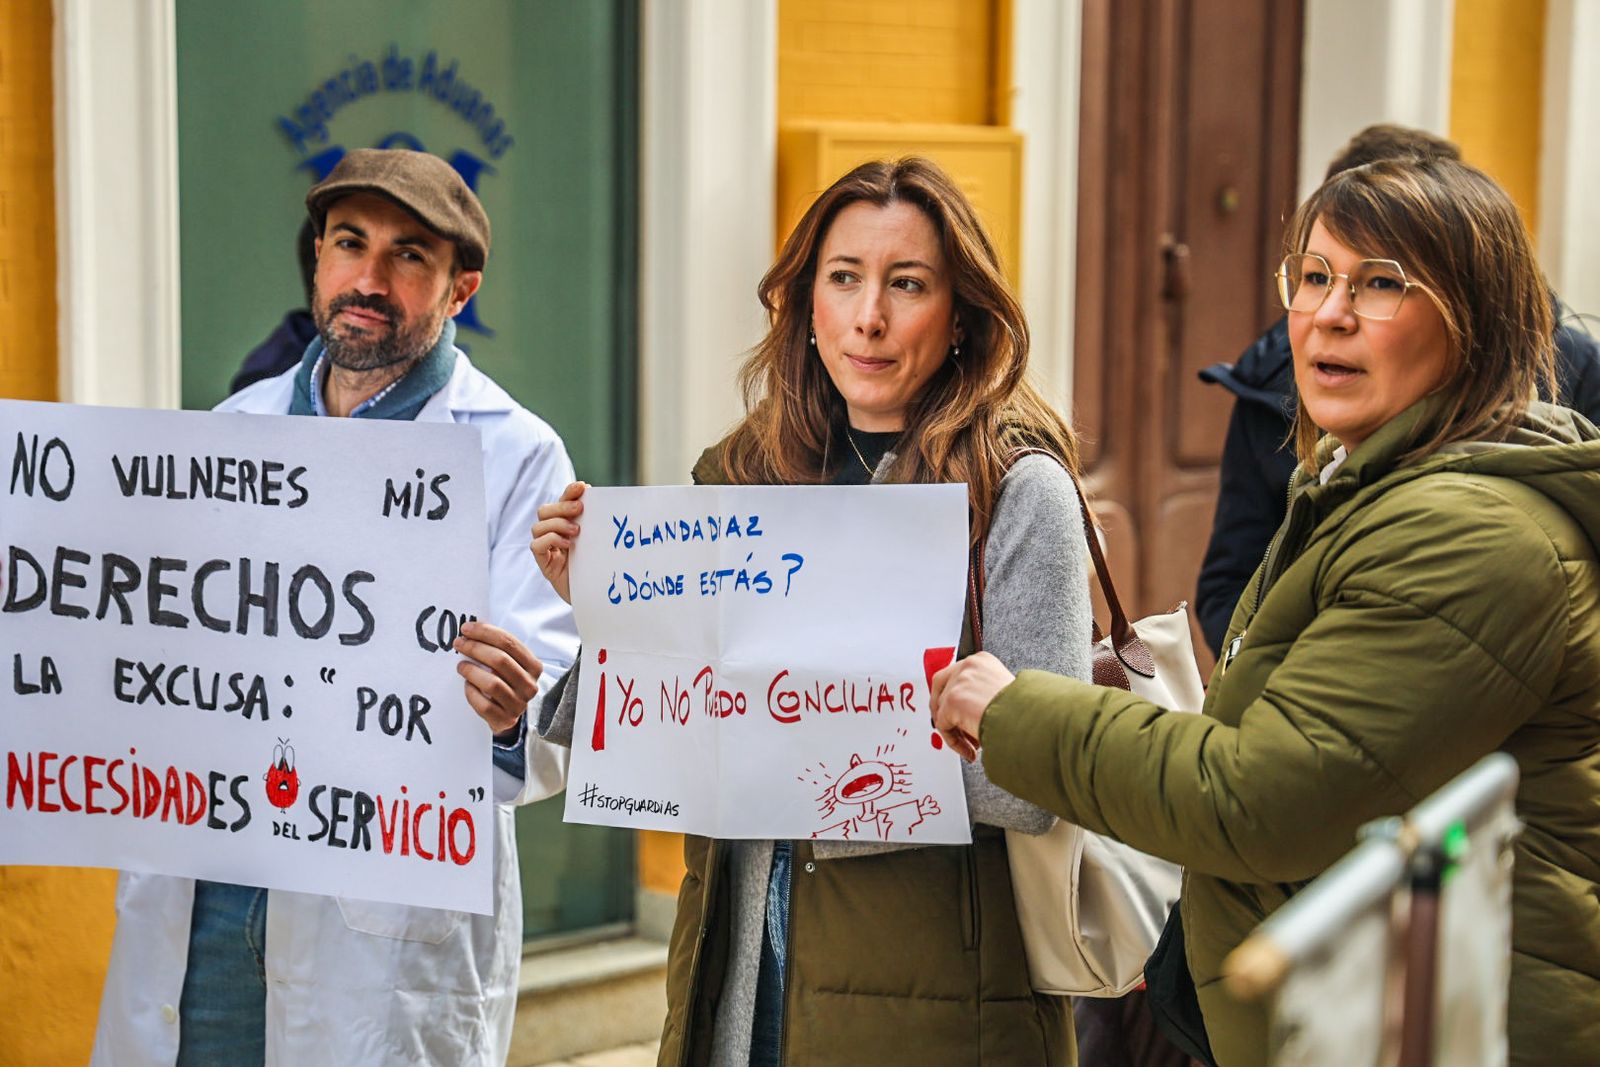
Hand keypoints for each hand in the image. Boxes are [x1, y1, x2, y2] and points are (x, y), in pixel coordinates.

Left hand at [453, 620, 542, 735]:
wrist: (509, 715)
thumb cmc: (506, 682)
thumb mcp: (510, 664)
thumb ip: (498, 649)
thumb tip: (472, 629)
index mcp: (533, 666)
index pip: (509, 643)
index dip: (485, 633)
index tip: (466, 629)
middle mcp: (529, 685)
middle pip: (500, 660)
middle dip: (475, 648)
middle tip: (459, 644)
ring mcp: (518, 704)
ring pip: (492, 684)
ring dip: (472, 671)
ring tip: (461, 666)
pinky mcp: (505, 720)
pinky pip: (484, 705)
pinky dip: (472, 693)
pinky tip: (467, 685)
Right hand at [531, 481, 587, 603]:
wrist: (597, 596)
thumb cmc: (599, 567)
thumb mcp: (599, 541)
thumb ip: (596, 523)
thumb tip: (602, 500)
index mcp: (567, 524)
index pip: (562, 501)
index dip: (569, 492)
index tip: (583, 487)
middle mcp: (553, 534)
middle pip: (545, 510)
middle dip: (562, 506)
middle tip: (581, 509)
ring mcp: (547, 549)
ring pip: (538, 526)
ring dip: (557, 524)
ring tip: (576, 531)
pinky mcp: (544, 564)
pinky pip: (536, 545)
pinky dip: (550, 540)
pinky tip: (567, 545)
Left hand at [930, 652, 1015, 762]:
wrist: (1031, 718)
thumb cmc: (1025, 710)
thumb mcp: (1002, 692)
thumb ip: (981, 693)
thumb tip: (968, 710)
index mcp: (981, 660)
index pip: (956, 675)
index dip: (954, 698)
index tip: (959, 715)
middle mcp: (968, 666)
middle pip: (940, 686)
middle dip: (944, 711)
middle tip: (955, 730)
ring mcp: (958, 682)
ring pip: (941, 709)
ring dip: (954, 731)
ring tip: (971, 746)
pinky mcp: (952, 700)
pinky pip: (943, 726)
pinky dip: (954, 741)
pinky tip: (970, 750)